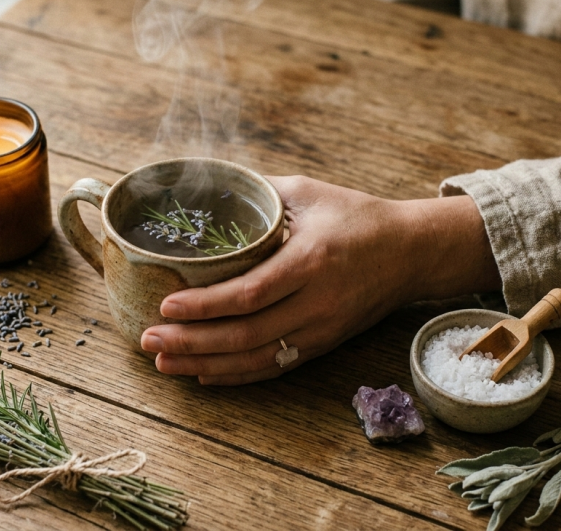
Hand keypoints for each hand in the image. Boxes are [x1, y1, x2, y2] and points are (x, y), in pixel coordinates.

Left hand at [140, 175, 499, 384]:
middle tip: (148, 341)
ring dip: (205, 365)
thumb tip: (203, 185)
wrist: (411, 252)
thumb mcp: (307, 191)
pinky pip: (274, 367)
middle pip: (246, 335)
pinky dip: (236, 375)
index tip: (165, 307)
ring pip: (256, 359)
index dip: (204, 306)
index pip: (249, 293)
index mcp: (310, 260)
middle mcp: (316, 302)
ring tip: (164, 362)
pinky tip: (203, 374)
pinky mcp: (323, 345)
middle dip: (191, 342)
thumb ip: (257, 192)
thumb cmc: (355, 215)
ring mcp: (321, 330)